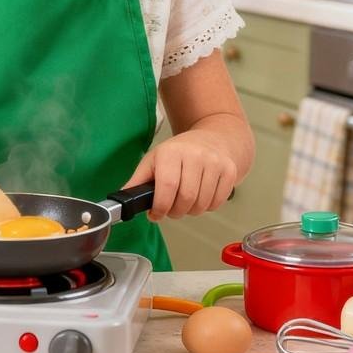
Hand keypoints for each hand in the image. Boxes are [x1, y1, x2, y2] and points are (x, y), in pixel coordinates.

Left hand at [122, 131, 237, 220]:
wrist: (215, 138)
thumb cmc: (180, 152)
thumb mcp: (154, 160)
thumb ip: (138, 181)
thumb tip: (123, 200)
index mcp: (171, 152)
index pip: (167, 186)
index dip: (160, 207)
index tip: (155, 214)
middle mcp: (194, 155)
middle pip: (186, 198)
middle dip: (175, 212)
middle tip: (171, 209)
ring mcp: (214, 163)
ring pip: (202, 204)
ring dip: (191, 211)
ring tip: (185, 202)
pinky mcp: (229, 171)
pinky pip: (217, 202)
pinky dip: (207, 207)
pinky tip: (201, 196)